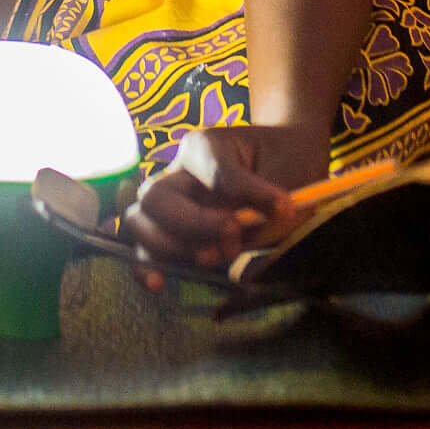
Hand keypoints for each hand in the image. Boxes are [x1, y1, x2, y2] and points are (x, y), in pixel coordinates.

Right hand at [120, 123, 331, 278]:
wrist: (288, 165)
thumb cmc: (287, 165)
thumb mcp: (291, 175)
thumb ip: (272, 209)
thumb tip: (250, 249)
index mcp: (206, 145)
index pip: (215, 172)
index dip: (247, 193)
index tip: (284, 208)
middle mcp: (178, 172)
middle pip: (156, 196)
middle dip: (192, 224)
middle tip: (232, 236)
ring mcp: (169, 204)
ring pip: (139, 222)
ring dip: (170, 246)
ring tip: (208, 259)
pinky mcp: (170, 234)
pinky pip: (142, 251)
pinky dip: (146, 267)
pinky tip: (161, 283)